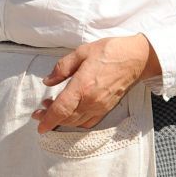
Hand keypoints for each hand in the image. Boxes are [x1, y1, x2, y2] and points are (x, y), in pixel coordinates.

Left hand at [33, 35, 158, 132]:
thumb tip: (48, 81)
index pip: (61, 109)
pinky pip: (89, 122)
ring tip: (52, 109)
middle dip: (50, 119)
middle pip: (66, 118)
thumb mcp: (81, 52)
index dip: (48, 119)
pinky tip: (71, 115)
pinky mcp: (107, 108)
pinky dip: (77, 123)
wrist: (136, 58)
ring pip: (77, 122)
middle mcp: (91, 101)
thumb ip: (62, 67)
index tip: (39, 125)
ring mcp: (100, 107)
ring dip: (62, 120)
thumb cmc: (110, 52)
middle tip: (39, 112)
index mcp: (82, 87)